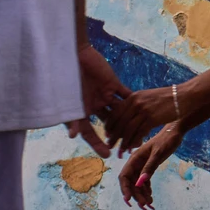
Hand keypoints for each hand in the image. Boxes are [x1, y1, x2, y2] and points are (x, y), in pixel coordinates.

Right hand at [65, 42, 130, 156]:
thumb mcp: (68, 100)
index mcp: (81, 112)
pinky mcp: (112, 84)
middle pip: (109, 124)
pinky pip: (125, 94)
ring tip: (140, 131)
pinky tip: (144, 110)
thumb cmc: (65, 78)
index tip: (107, 155)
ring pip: (119, 111)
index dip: (98, 144)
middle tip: (130, 146)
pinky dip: (133, 101)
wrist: (73, 54)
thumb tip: (73, 136)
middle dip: (119, 135)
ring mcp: (104, 95)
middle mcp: (94, 106)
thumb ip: (72, 118)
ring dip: (129, 120)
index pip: (91, 132)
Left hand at [107, 85, 180, 152]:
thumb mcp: (147, 97)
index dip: (110, 125)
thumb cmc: (166, 98)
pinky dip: (134, 143)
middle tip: (109, 146)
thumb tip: (126, 116)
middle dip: (113, 137)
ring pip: (127, 130)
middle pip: (119, 122)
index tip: (108, 134)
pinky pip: (139, 133)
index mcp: (132, 97)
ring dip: (122, 143)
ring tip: (120, 152)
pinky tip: (132, 149)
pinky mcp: (152, 118)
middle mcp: (135, 103)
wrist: (183, 96)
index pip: (115, 112)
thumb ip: (136, 104)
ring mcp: (143, 110)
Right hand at [117, 125, 181, 209]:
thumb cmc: (167, 140)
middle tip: (145, 206)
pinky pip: (145, 181)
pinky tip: (151, 197)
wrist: (175, 132)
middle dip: (136, 195)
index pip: (124, 176)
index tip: (128, 200)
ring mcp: (142, 166)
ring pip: (138, 184)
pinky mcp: (149, 167)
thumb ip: (150, 167)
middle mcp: (136, 163)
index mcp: (134, 158)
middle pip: (131, 183)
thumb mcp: (158, 153)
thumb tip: (140, 182)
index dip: (124, 189)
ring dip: (142, 195)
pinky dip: (147, 190)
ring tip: (149, 205)